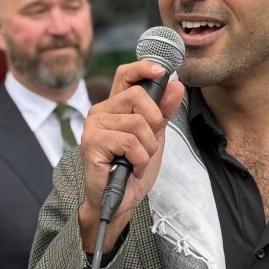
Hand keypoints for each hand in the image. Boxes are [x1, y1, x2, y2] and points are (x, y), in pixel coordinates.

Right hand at [78, 60, 184, 250]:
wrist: (118, 201)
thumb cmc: (132, 169)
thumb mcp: (155, 137)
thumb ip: (164, 111)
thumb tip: (176, 85)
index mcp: (114, 107)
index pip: (125, 74)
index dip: (143, 68)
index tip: (161, 71)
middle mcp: (100, 111)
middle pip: (138, 96)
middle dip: (154, 123)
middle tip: (149, 144)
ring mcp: (94, 126)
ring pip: (138, 123)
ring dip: (148, 148)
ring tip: (138, 161)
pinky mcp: (92, 143)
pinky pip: (130, 142)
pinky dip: (140, 160)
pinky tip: (132, 168)